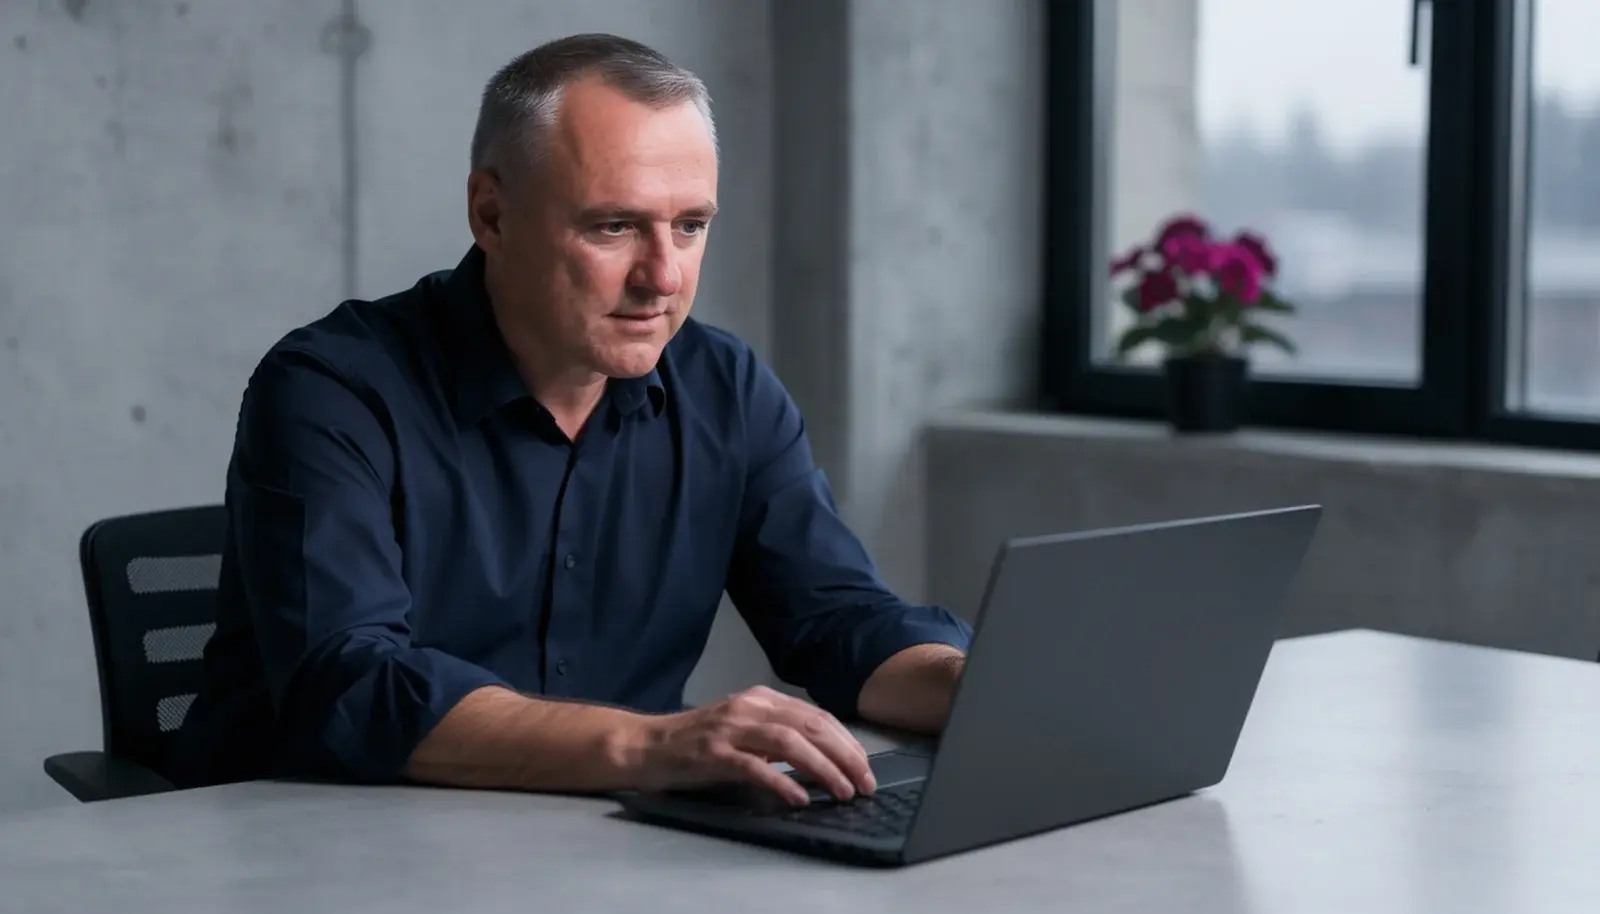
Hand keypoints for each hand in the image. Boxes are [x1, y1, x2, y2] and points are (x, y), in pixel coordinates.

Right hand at [631, 685, 875, 804]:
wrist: (647, 745)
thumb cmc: (698, 742)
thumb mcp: (744, 730)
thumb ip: (778, 736)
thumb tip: (825, 757)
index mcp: (761, 699)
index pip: (816, 715)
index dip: (846, 741)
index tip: (865, 766)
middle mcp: (749, 707)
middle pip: (810, 726)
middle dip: (845, 755)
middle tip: (865, 783)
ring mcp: (730, 728)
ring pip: (789, 742)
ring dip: (822, 768)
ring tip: (843, 791)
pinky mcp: (713, 753)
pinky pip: (754, 766)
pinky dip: (781, 781)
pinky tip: (799, 797)